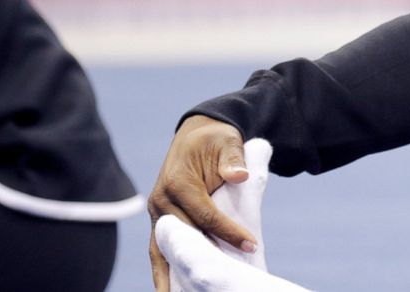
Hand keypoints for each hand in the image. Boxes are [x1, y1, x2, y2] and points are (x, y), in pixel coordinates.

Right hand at [148, 115, 256, 290]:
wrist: (197, 133)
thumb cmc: (215, 139)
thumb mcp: (227, 141)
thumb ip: (233, 158)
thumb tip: (239, 175)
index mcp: (178, 183)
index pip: (205, 214)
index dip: (228, 231)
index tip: (251, 244)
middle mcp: (162, 201)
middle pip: (184, 236)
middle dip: (202, 258)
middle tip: (220, 279)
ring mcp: (158, 213)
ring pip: (162, 250)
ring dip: (170, 275)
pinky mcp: (161, 221)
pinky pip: (161, 249)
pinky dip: (164, 269)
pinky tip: (170, 289)